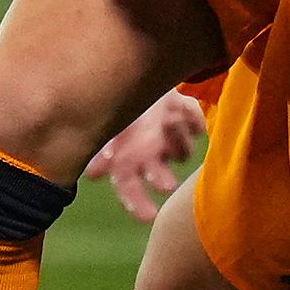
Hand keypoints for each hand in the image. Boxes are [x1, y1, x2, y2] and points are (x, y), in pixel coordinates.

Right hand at [80, 88, 209, 223]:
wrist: (145, 71)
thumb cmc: (125, 105)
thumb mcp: (111, 124)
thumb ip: (104, 151)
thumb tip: (93, 174)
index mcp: (129, 159)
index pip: (129, 188)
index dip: (137, 204)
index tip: (149, 217)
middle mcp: (153, 156)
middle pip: (161, 178)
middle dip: (162, 180)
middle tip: (167, 185)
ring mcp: (174, 141)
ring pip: (183, 151)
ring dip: (175, 137)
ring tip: (168, 120)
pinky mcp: (192, 123)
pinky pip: (196, 125)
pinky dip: (189, 116)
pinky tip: (179, 105)